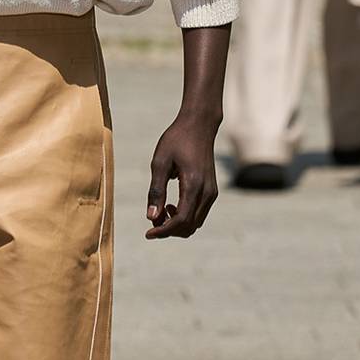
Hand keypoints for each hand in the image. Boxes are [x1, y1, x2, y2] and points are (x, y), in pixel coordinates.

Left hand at [146, 111, 219, 239]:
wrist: (199, 125)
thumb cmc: (176, 140)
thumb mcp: (160, 163)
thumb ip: (156, 191)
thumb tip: (151, 218)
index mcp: (193, 185)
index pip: (181, 220)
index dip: (163, 231)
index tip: (147, 234)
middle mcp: (207, 192)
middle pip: (189, 226)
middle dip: (169, 230)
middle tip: (152, 222)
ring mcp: (212, 193)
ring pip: (195, 223)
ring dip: (177, 225)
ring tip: (162, 212)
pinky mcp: (212, 191)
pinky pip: (199, 214)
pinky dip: (185, 218)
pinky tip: (172, 206)